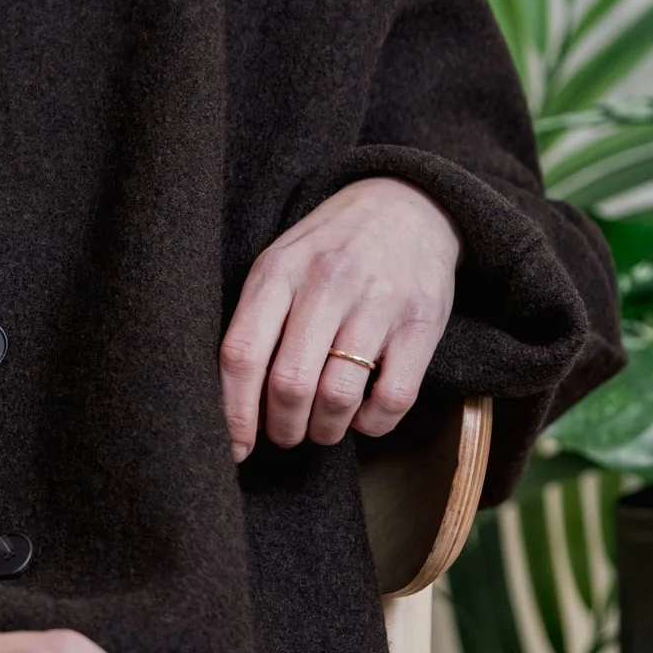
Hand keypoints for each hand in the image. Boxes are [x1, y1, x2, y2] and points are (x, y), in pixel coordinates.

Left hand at [220, 177, 459, 461]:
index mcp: (278, 270)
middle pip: (289, 383)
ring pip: (338, 397)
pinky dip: (371, 424)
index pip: (241, 353)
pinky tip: (362, 414)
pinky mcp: (422, 323)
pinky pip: (392, 399)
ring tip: (322, 428)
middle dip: (282, 427)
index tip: (235, 448)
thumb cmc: (330, 249)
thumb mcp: (282, 264)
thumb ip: (256, 321)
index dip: (233, 413)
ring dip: (325, 430)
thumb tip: (230, 404)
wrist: (408, 204)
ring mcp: (377, 303)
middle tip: (286, 434)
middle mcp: (326, 283)